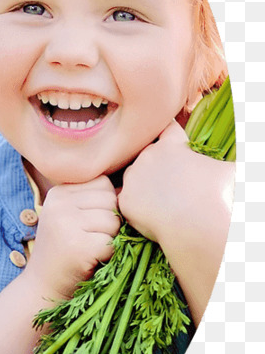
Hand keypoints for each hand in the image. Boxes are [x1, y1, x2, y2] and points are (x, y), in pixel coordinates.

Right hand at [24, 175, 121, 301]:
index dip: (106, 204)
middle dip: (111, 220)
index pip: (102, 183)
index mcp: (57, 192)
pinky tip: (92, 260)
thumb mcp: (69, 217)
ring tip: (90, 249)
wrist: (43, 287)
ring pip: (114, 220)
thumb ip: (92, 199)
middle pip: (111, 199)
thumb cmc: (64, 251)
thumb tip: (133, 189)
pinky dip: (110, 254)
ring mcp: (66, 224)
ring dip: (111, 238)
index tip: (89, 223)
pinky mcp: (78, 246)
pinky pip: (112, 242)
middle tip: (90, 239)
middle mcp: (58, 204)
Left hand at [118, 120, 232, 247]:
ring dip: (145, 185)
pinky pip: (130, 200)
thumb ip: (223, 163)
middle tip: (174, 184)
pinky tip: (154, 214)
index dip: (170, 135)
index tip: (170, 138)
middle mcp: (147, 156)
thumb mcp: (230, 171)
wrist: (198, 225)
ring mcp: (133, 177)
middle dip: (159, 166)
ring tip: (165, 201)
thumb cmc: (219, 195)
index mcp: (171, 145)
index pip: (168, 128)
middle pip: (149, 155)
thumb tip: (227, 165)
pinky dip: (139, 206)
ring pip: (135, 177)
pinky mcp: (124, 199)